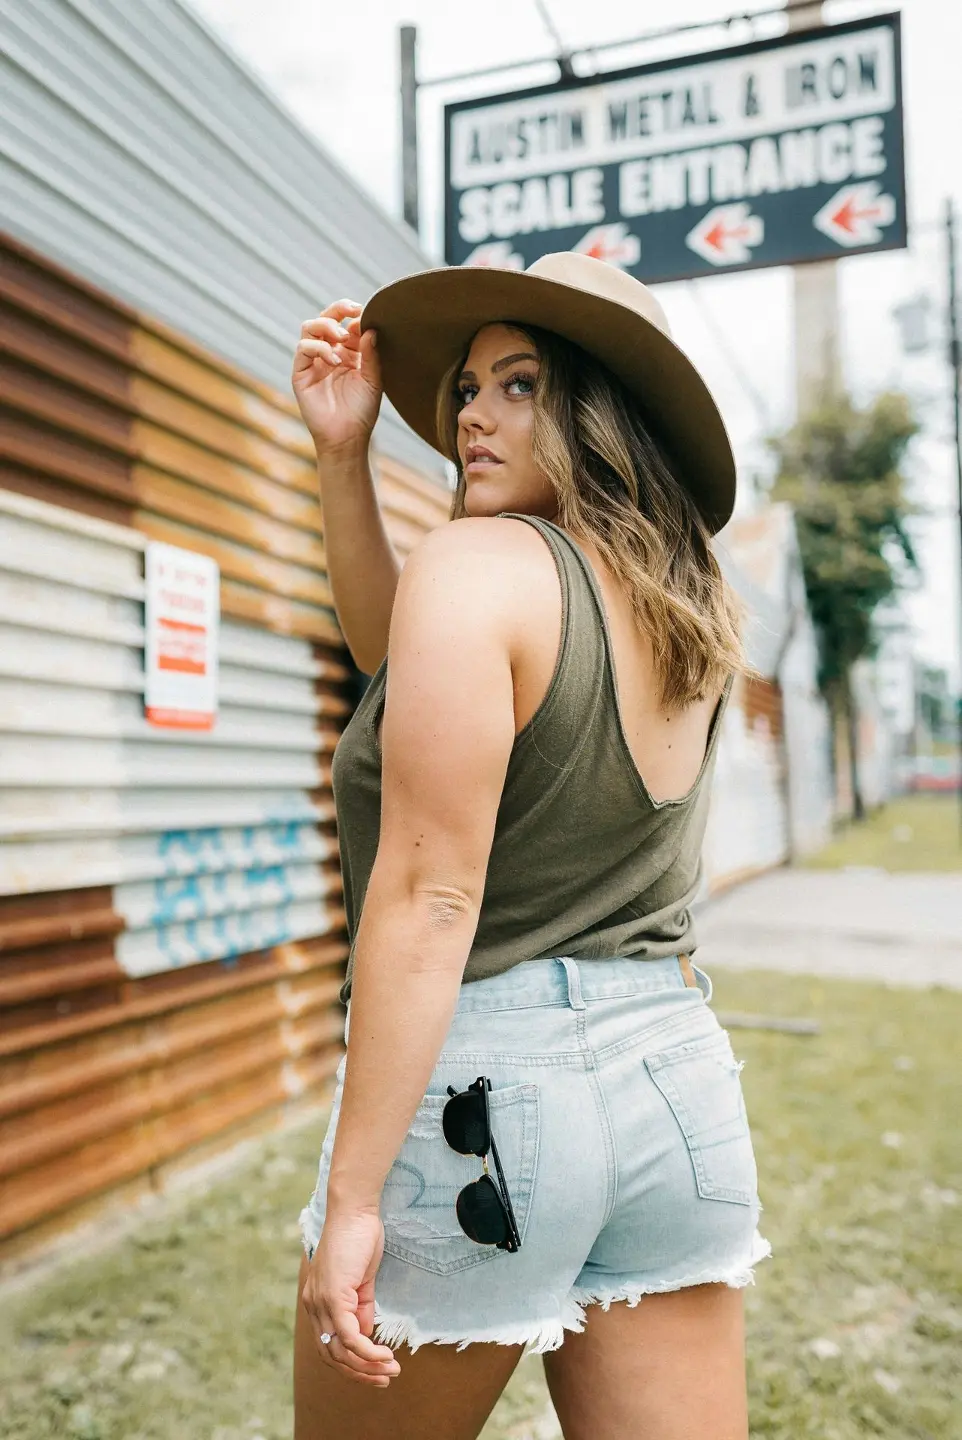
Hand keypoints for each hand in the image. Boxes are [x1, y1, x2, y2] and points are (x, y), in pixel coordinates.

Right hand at [292, 300, 382, 453]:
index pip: (346, 324)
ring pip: (310, 327)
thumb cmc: (362, 411)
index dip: (354, 316)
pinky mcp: (301, 373)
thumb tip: (371, 328)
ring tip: (342, 338)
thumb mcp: (373, 380)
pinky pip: (303, 348)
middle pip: (326, 318)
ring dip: (327, 326)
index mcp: (348, 353)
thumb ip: (371, 355)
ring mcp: (313, 362)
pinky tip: (334, 360)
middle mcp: (329, 353)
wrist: (348, 437)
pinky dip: (318, 347)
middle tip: (353, 311)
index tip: (366, 314)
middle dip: (338, 309)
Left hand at [300, 1207, 400, 1386]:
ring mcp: (320, 1303)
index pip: (328, 1346)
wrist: (355, 1212)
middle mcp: (313, 1306)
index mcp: (316, 1302)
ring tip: (390, 1370)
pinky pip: (349, 1337)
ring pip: (339, 1352)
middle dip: (359, 1374)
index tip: (375, 1370)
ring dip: (366, 1367)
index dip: (351, 1364)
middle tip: (385, 1379)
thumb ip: (361, 1308)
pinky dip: (367, 1352)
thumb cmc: (359, 1239)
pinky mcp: (333, 1297)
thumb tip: (365, 1335)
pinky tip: (384, 1355)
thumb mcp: (361, 1281)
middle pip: (331, 1356)